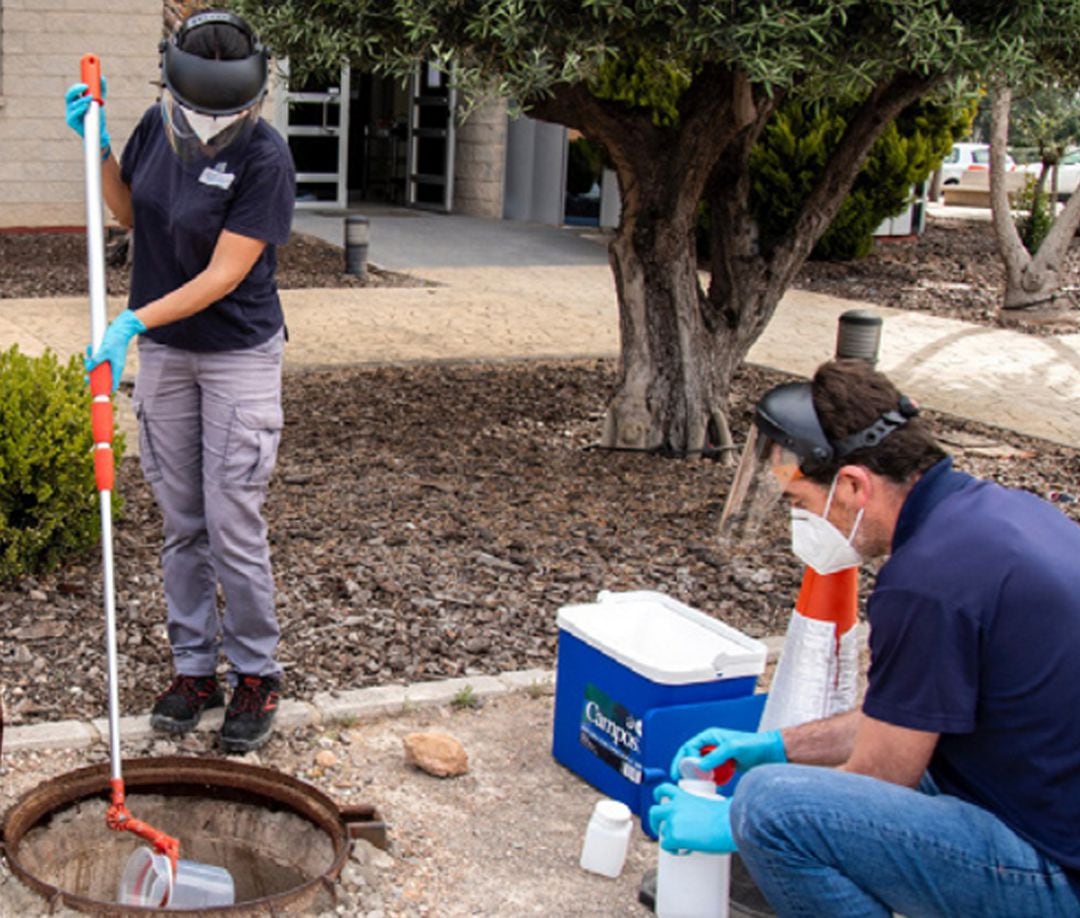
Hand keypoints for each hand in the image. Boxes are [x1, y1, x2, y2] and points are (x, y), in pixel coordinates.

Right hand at [64, 79, 110, 155]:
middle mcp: (71, 106)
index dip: (78, 85)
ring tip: (91, 98)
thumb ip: (101, 91)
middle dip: (76, 89)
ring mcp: (70, 114)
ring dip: (82, 100)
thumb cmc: (97, 118)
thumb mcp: (100, 102)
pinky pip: (73, 113)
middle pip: (69, 95)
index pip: (73, 90)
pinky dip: (79, 109)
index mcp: (75, 101)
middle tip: (86, 86)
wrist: (100, 134)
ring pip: (72, 104)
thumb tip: (102, 78)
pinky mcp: (71, 122)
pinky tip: (85, 107)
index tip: (86, 82)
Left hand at [85, 310, 146, 393]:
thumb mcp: (104, 351)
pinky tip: (90, 348)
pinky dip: (93, 355)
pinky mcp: (108, 354)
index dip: (105, 390)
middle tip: (86, 377)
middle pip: (103, 377)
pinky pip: (99, 358)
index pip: (112, 385)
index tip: (96, 392)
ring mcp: (111, 360)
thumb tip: (88, 368)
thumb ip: (96, 360)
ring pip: (99, 367)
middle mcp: (115, 366)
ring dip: (91, 362)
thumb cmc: (115, 340)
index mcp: (117, 368)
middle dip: (93, 375)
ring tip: (88, 353)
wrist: (121, 328)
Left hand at [649, 782, 735, 853]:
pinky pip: (667, 846)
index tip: (659, 800)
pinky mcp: (674, 837)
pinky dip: (674, 850)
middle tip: (661, 829)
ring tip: (681, 844)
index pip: (664, 789)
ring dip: (669, 838)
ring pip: (662, 832)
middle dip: (654, 821)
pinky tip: (685, 851)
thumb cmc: (727, 816)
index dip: (658, 795)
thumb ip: (702, 807)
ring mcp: (673, 821)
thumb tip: (711, 817)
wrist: (730, 824)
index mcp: (684, 796)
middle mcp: (675, 807)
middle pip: (653, 812)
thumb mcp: (711, 803)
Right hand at [669, 727, 785, 780]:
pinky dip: (710, 781)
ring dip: (698, 777)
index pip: (689, 747)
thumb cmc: (754, 744)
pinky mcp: (726, 766)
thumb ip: (716, 756)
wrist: (772, 753)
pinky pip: (713, 774)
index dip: (682, 759)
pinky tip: (711, 788)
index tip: (680, 772)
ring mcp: (719, 757)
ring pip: (702, 768)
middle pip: (692, 758)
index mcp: (710, 736)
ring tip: (696, 787)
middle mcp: (712, 746)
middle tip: (683, 781)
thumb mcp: (733, 748)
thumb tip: (700, 767)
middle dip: (687, 769)